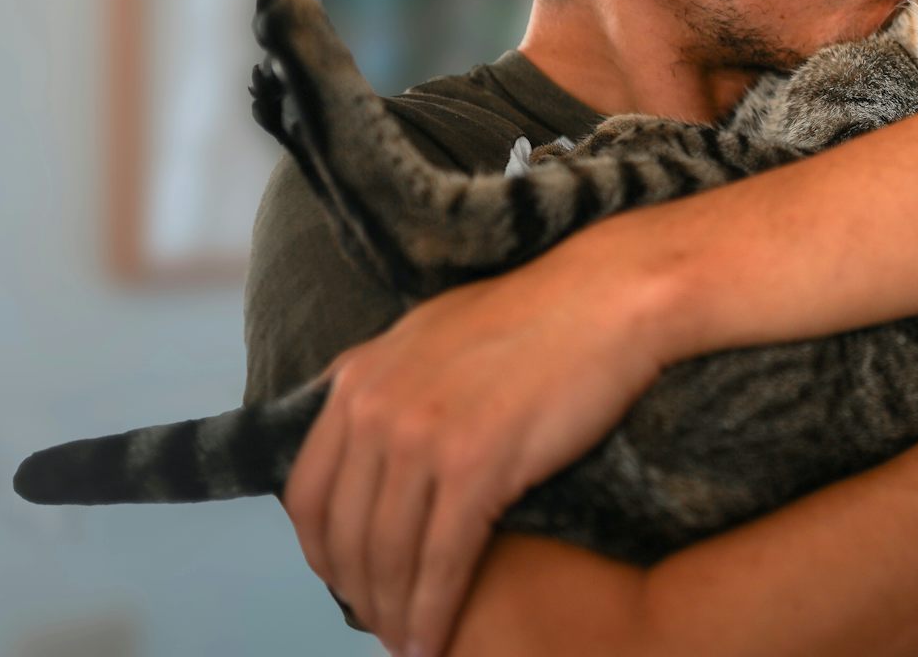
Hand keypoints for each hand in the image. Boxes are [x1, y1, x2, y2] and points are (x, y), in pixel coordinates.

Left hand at [281, 234, 674, 656]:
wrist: (610, 296)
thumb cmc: (541, 312)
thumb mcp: (435, 332)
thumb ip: (393, 379)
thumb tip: (373, 423)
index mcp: (358, 377)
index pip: (308, 490)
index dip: (323, 551)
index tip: (348, 580)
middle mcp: (375, 407)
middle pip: (344, 532)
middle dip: (359, 592)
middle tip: (386, 624)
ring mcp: (421, 437)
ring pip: (388, 553)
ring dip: (395, 612)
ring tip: (411, 644)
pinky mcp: (475, 465)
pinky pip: (441, 559)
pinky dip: (433, 610)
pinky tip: (437, 639)